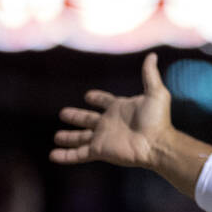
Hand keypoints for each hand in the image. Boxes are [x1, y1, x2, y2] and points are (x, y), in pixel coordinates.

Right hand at [50, 53, 171, 169]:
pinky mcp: (99, 151)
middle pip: (88, 119)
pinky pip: (78, 154)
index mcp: (120, 109)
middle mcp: (109, 123)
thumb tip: (152, 55)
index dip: (98, 98)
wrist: (157, 143)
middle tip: (63, 113)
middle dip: (76, 117)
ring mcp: (103, 138)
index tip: (89, 96)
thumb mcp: (155, 93)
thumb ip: (150, 74)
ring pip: (80, 138)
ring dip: (69, 138)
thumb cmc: (157, 120)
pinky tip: (53, 156)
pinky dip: (65, 156)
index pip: (106, 101)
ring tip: (56, 137)